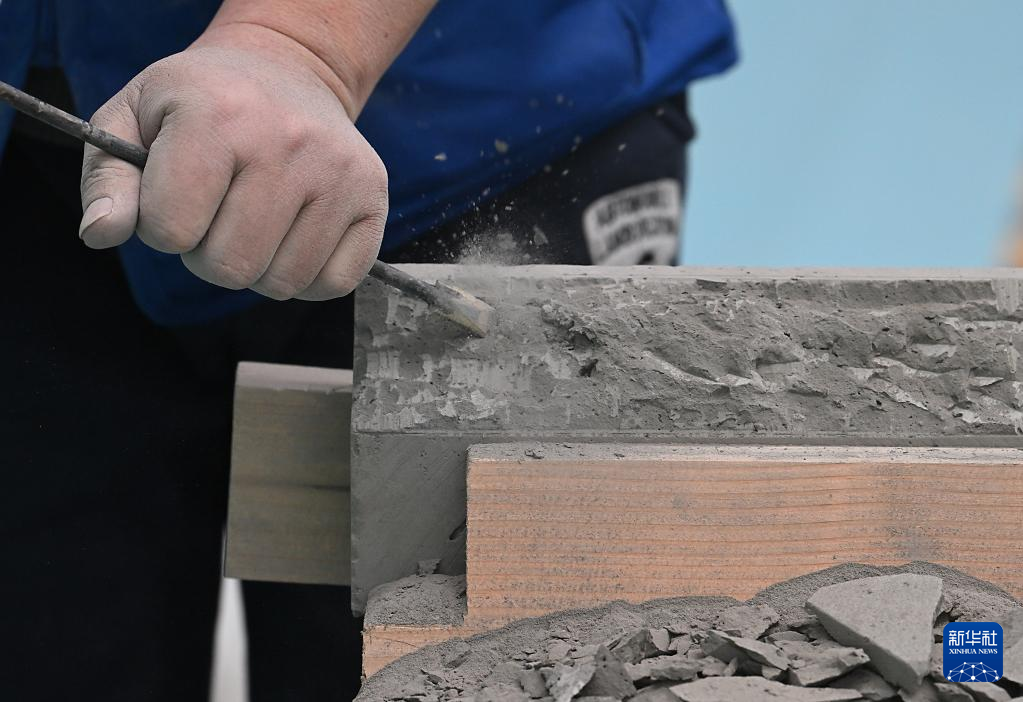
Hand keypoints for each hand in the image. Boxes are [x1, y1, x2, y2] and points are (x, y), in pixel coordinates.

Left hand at [79, 23, 387, 299]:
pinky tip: (294, 240)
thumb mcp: (134, 118)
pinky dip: (306, 280)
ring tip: (255, 224)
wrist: (287, 70)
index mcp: (218, 116)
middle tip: (218, 216)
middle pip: (229, 268)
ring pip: (281, 283)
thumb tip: (101, 234)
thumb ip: (108, 180)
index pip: (171, 231)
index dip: (162, 228)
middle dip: (209, 256)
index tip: (177, 197)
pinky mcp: (373, 198)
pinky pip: (334, 283)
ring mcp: (339, 172)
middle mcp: (288, 141)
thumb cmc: (200, 102)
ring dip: (258, 269)